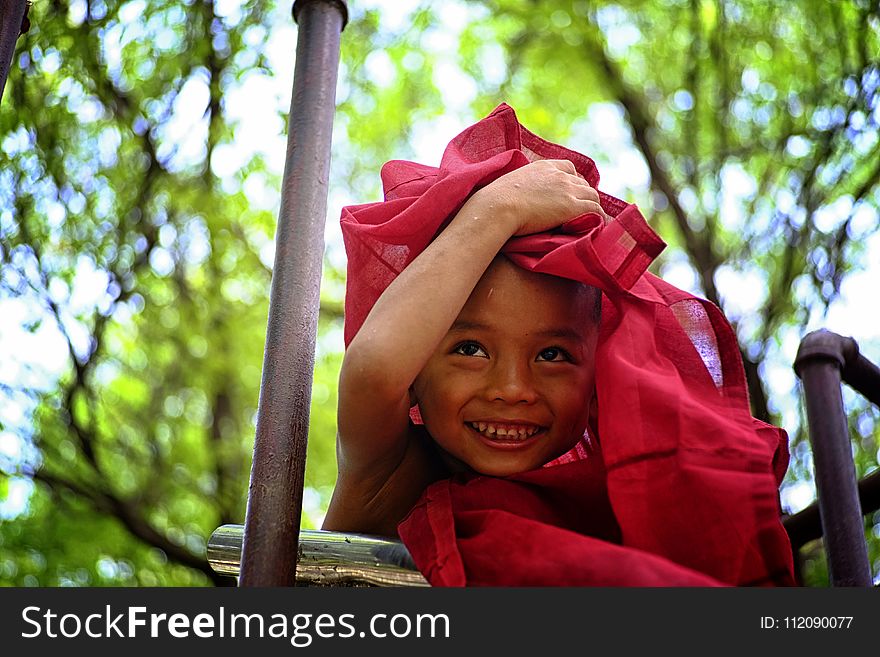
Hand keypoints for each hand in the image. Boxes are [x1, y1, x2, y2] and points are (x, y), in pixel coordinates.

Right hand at [472, 159, 607, 235]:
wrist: (497, 207)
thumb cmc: (495, 202)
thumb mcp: (509, 186)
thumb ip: (520, 188)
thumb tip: (514, 200)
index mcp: (543, 167)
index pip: (568, 168)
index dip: (572, 182)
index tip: (568, 195)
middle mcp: (559, 175)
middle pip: (583, 184)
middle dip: (583, 197)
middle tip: (579, 213)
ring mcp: (567, 190)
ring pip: (593, 196)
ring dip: (591, 208)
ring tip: (586, 222)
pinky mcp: (572, 206)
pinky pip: (596, 211)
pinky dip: (597, 218)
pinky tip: (593, 227)